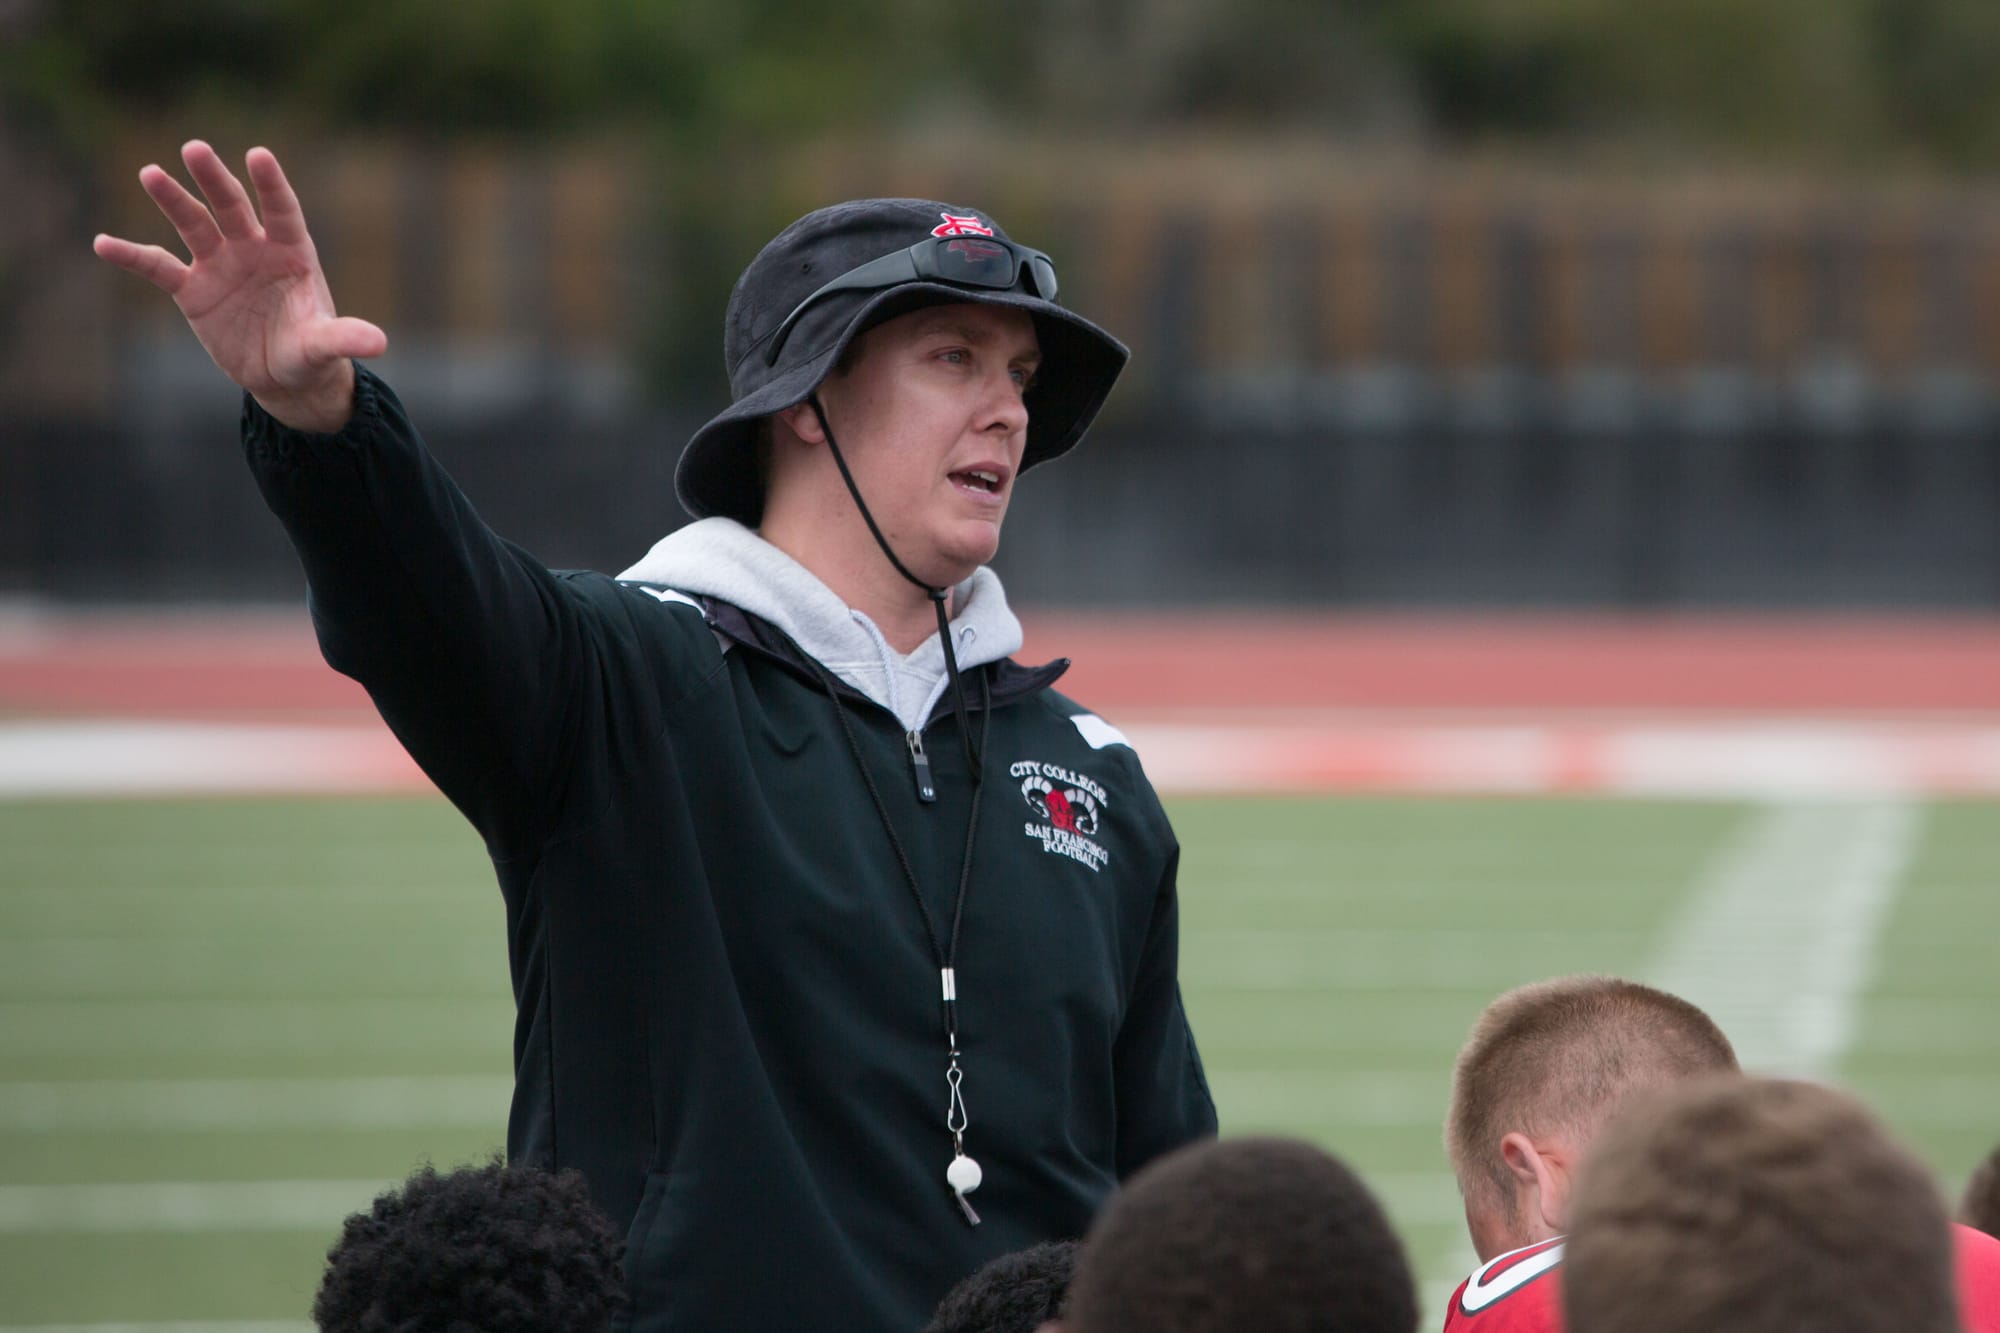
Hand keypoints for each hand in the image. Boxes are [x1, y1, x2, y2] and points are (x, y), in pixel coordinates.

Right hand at [93, 141, 386, 432]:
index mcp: (292, 253)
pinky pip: (158, 267)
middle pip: (231, 206)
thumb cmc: (310, 352)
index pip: (283, 210)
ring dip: (173, 199)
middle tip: (195, 148)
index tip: (259, 155)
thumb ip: (344, 338)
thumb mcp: (325, 348)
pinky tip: (103, 243)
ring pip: (194, 224)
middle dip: (215, 179)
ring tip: (151, 173)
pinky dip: (132, 256)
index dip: (271, 185)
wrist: (284, 377)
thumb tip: (379, 343)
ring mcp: (221, 264)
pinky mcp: (192, 289)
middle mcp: (254, 249)